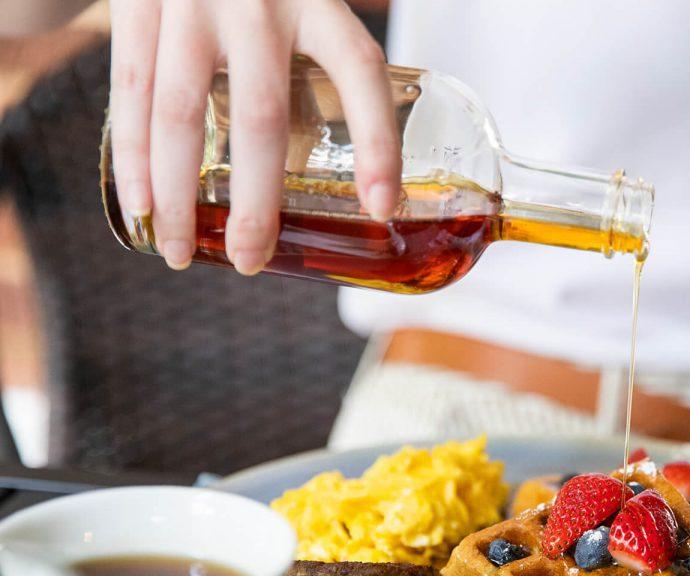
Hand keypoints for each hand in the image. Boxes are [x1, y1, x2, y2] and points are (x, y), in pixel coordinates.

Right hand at [108, 0, 399, 273]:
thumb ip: (323, 59)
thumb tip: (361, 167)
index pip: (360, 71)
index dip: (377, 143)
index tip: (383, 207)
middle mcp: (257, 0)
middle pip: (261, 116)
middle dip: (254, 201)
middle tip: (251, 260)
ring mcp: (190, 1)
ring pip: (183, 114)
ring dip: (179, 195)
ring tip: (182, 254)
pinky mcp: (137, 4)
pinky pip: (131, 91)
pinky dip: (135, 157)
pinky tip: (143, 207)